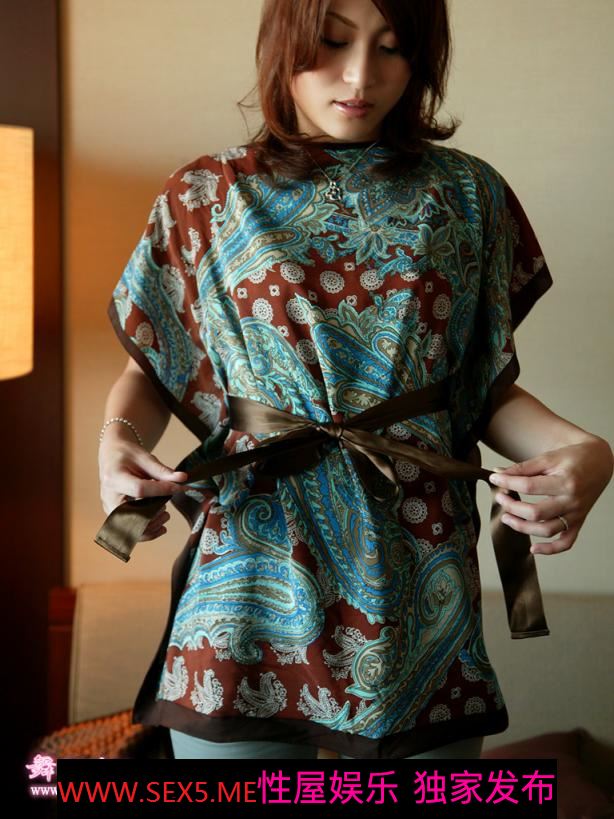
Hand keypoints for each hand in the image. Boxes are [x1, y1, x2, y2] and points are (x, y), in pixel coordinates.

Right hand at [98, 439, 189, 541]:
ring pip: (129, 527)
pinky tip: (160, 527)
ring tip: (166, 515)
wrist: (111, 455)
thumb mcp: (144, 457)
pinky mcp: (113, 514)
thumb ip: (162, 471)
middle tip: (168, 510)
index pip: (139, 489)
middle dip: (154, 516)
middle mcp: (108, 495)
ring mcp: (109, 507)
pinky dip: (146, 531)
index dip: (161, 490)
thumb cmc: (127, 454)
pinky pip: (129, 529)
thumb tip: (182, 479)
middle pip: (131, 515)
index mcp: (114, 477)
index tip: (178, 488)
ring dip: (151, 526)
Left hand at [488, 436, 612, 554]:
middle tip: (500, 498)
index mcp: (565, 482)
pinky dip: (550, 549)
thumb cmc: (573, 458)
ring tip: (507, 518)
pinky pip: (566, 542)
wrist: (599, 462)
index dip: (508, 483)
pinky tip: (533, 548)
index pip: (529, 486)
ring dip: (523, 528)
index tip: (494, 479)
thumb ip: (523, 467)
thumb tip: (498, 474)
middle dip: (512, 507)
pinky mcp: (578, 522)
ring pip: (547, 530)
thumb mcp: (548, 458)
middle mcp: (572, 501)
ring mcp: (576, 514)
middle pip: (536, 512)